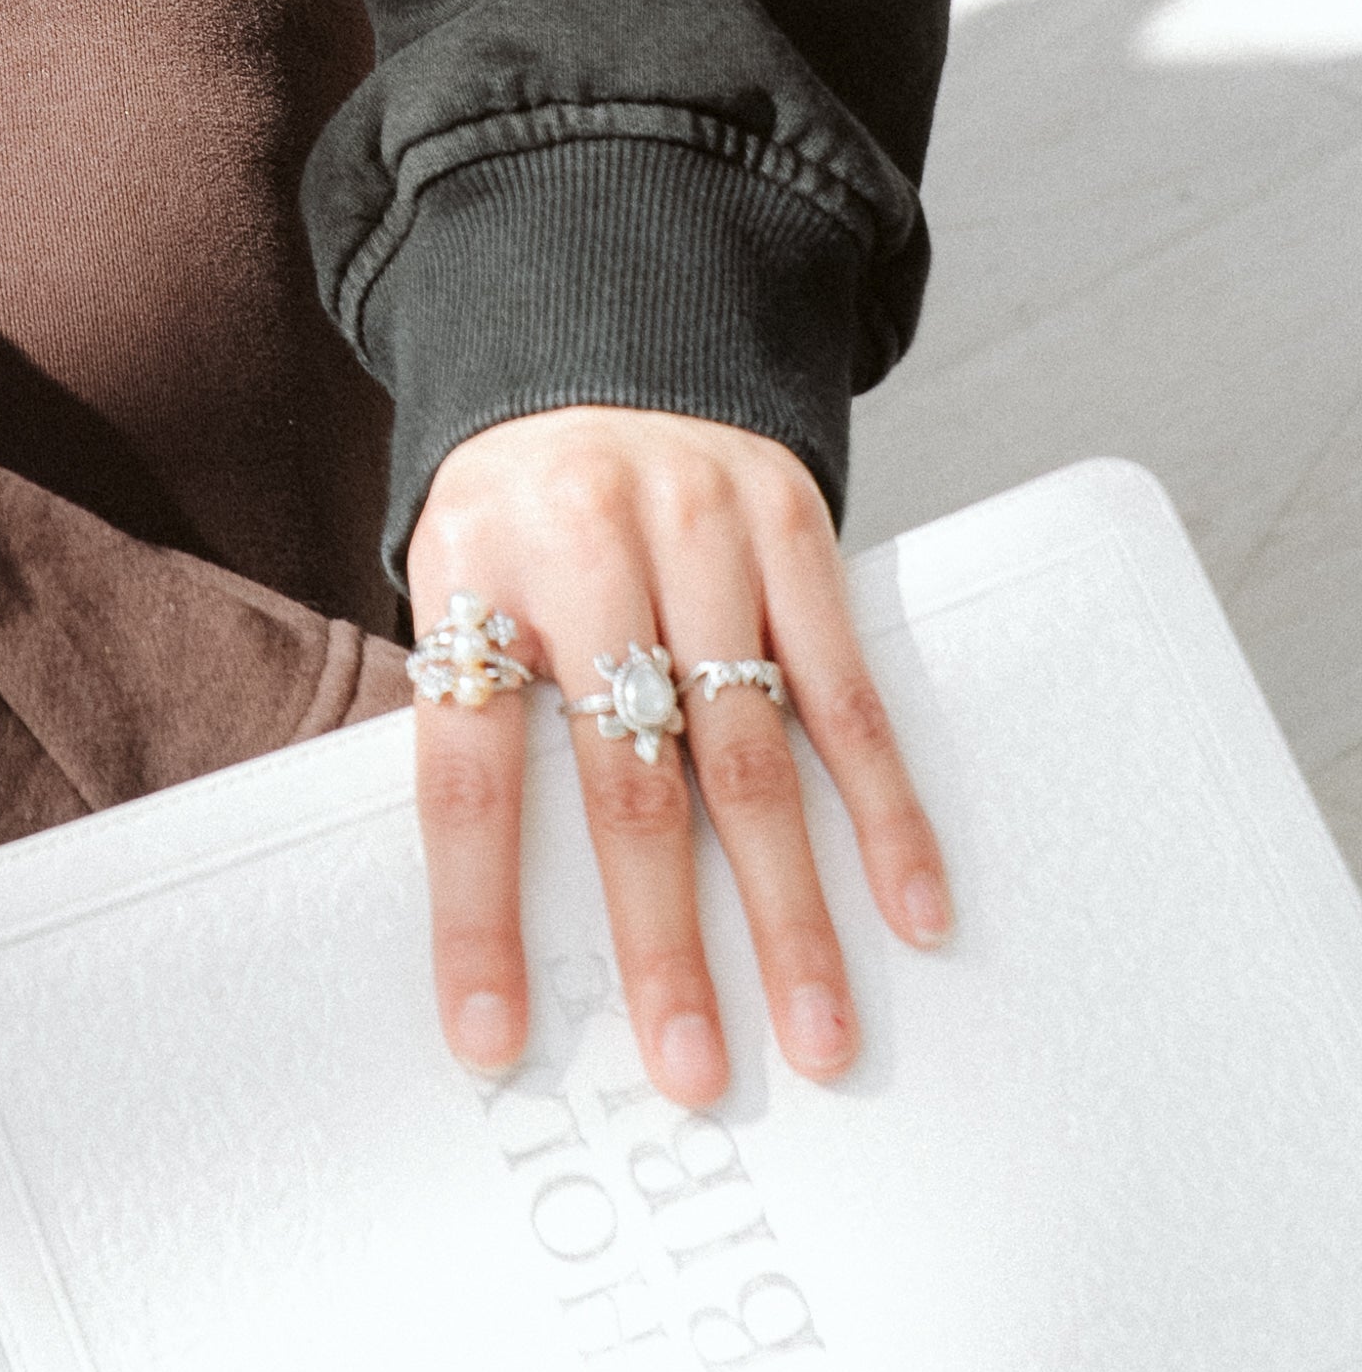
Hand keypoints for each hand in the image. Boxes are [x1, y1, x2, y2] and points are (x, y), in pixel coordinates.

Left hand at [409, 405, 946, 1108]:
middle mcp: (587, 546)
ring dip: (791, 909)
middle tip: (693, 1071)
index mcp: (474, 565)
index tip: (488, 1038)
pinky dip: (884, 806)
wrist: (607, 299)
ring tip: (819, 1032)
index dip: (477, 913)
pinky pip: (844, 688)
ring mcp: (700, 534)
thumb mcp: (461, 565)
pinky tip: (911, 907)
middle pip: (623, 777)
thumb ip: (478, 703)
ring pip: (748, 752)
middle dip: (663, 941)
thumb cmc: (522, 491)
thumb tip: (499, 914)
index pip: (463, 769)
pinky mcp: (794, 527)